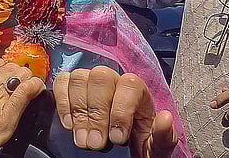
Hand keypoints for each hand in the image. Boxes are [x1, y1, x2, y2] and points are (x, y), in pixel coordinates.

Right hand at [0, 58, 44, 155]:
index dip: (1, 71)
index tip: (4, 77)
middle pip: (9, 68)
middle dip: (15, 74)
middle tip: (18, 83)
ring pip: (21, 76)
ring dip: (26, 80)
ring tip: (29, 86)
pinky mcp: (5, 116)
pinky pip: (25, 93)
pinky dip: (34, 88)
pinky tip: (36, 88)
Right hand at [54, 66, 177, 157]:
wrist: (122, 153)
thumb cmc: (138, 147)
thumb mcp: (154, 148)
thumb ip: (163, 137)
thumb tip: (165, 118)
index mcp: (138, 91)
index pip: (129, 85)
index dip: (121, 111)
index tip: (117, 139)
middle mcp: (114, 80)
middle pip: (101, 78)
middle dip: (96, 114)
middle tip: (95, 144)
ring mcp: (91, 81)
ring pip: (81, 78)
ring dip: (78, 110)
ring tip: (82, 138)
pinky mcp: (72, 88)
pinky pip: (63, 82)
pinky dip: (62, 101)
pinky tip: (68, 124)